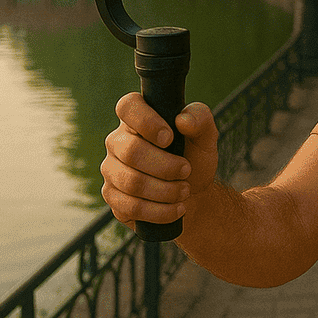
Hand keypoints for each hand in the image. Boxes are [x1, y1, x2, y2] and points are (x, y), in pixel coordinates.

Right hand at [100, 92, 218, 230]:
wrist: (193, 194)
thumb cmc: (194, 158)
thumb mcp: (205, 137)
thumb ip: (200, 119)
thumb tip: (183, 119)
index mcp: (138, 118)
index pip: (128, 106)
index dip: (146, 122)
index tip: (170, 138)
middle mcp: (118, 141)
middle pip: (131, 151)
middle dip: (166, 165)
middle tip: (186, 170)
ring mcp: (111, 169)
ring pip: (131, 182)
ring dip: (165, 190)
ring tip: (185, 190)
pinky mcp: (112, 196)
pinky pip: (130, 206)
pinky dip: (160, 210)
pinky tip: (177, 208)